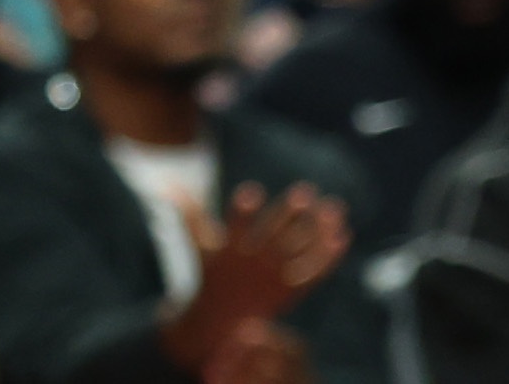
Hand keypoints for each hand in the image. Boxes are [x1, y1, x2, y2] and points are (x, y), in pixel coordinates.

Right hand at [165, 182, 351, 374]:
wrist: (223, 324)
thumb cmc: (213, 273)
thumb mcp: (200, 245)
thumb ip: (189, 213)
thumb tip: (165, 184)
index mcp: (230, 252)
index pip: (235, 228)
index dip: (242, 212)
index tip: (251, 192)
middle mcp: (254, 265)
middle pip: (274, 238)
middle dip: (288, 216)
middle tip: (304, 192)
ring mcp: (274, 279)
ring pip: (299, 253)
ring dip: (318, 232)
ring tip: (334, 208)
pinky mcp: (291, 291)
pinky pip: (313, 274)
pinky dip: (329, 258)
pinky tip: (343, 234)